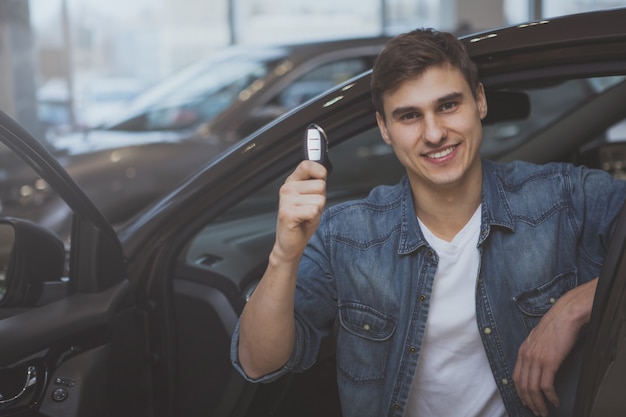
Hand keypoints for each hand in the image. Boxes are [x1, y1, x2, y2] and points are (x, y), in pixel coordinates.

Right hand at [273, 160, 327, 262]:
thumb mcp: (312, 197)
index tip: (318, 182)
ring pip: (319, 199)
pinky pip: (314, 210)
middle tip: (309, 208)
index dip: (319, 172)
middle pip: (320, 185)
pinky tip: (304, 221)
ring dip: (317, 211)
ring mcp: (286, 200)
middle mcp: (287, 188)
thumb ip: (316, 184)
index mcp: (292, 182)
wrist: (290, 243)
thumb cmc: (302, 221)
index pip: (307, 165)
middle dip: (320, 199)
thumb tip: (322, 172)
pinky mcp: (288, 213)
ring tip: (306, 215)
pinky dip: (313, 219)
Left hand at [513, 278, 596, 415]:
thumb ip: (533, 351)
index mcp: (522, 351)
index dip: (520, 392)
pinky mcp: (549, 362)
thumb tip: (536, 363)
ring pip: (533, 388)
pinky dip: (550, 396)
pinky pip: (546, 385)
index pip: (516, 377)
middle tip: (536, 412)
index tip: (526, 401)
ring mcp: (537, 359)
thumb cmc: (554, 326)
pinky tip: (555, 401)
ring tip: (545, 411)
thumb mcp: (537, 339)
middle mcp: (526, 356)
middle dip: (529, 402)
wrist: (564, 316)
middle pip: (523, 386)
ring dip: (539, 403)